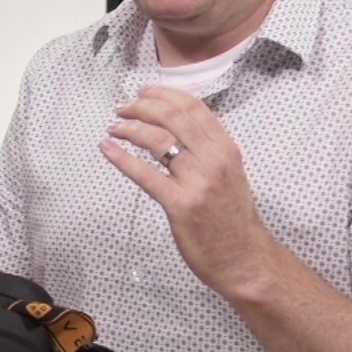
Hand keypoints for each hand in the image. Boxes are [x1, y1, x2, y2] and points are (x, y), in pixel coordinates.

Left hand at [101, 85, 272, 296]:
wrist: (244, 258)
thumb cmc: (233, 218)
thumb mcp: (231, 173)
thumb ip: (209, 150)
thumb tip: (180, 128)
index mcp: (226, 148)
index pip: (193, 108)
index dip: (165, 95)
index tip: (144, 92)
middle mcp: (213, 159)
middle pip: (172, 118)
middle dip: (142, 107)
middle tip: (123, 107)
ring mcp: (197, 181)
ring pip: (157, 141)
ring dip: (130, 128)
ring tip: (115, 127)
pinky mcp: (179, 204)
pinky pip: (146, 175)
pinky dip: (122, 158)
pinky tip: (107, 148)